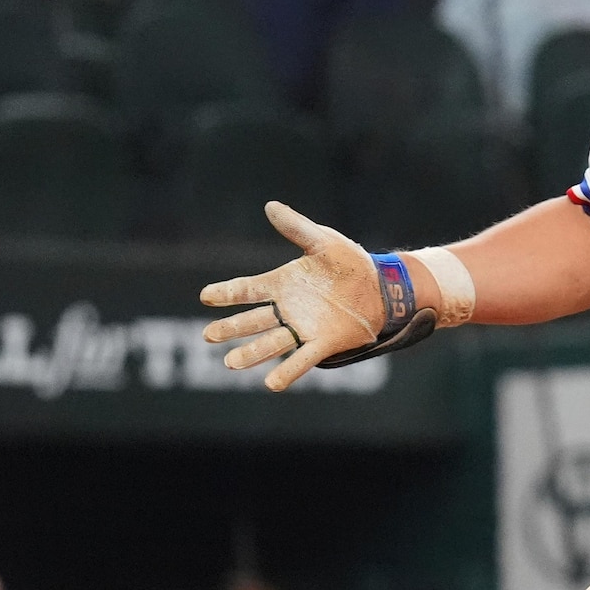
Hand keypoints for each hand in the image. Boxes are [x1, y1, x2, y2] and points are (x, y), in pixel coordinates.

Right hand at [201, 202, 384, 390]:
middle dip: (231, 328)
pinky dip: (287, 371)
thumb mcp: (323, 241)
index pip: (248, 289)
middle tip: (209, 335)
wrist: (383, 286)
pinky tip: (271, 384)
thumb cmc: (351, 262)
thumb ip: (296, 228)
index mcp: (283, 284)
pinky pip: (302, 359)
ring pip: (271, 343)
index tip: (206, 296)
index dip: (227, 293)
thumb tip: (270, 206)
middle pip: (253, 321)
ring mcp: (304, 328)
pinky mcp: (324, 343)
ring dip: (251, 354)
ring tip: (230, 362)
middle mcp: (288, 309)